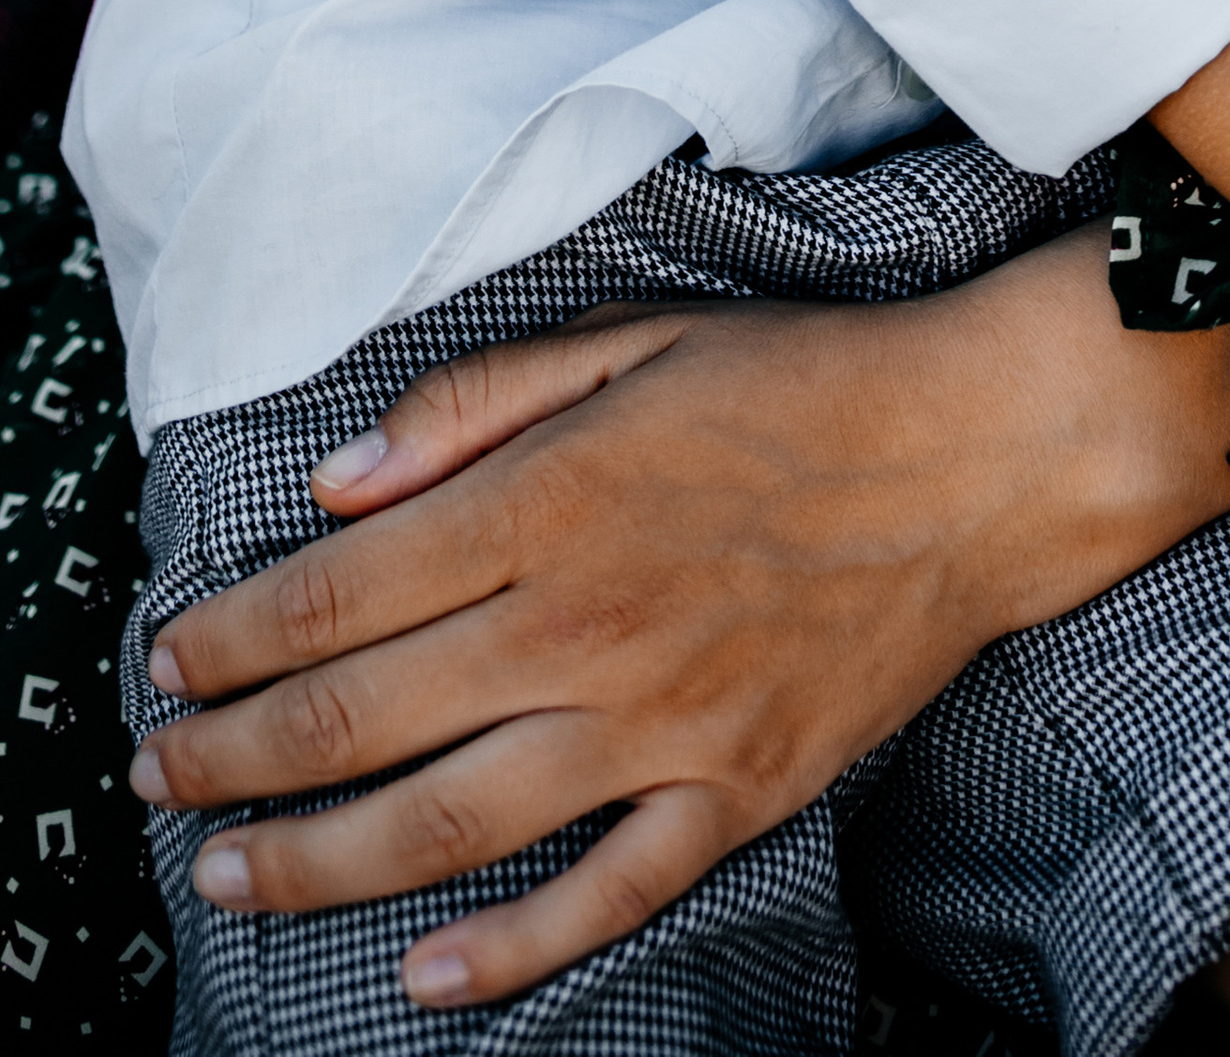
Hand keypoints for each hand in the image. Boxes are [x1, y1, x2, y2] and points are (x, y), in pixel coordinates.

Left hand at [131, 226, 1229, 1013]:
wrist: (987, 450)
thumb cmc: (808, 379)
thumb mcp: (635, 335)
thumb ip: (479, 403)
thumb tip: (342, 483)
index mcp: (549, 503)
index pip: (335, 596)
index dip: (228, 641)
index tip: (169, 663)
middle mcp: (584, 623)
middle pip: (357, 719)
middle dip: (230, 761)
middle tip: (158, 782)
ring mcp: (661, 722)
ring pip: (447, 822)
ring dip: (317, 862)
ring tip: (233, 879)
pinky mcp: (737, 790)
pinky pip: (606, 894)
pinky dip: (511, 949)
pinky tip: (427, 977)